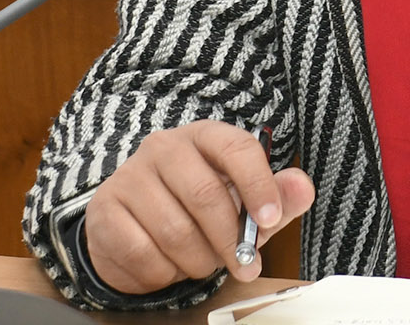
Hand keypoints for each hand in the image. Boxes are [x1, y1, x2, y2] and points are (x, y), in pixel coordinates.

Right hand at [80, 120, 315, 294]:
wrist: (133, 226)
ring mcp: (130, 177)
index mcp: (203, 137)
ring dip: (197, 261)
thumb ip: (277, 197)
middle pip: (206, 195)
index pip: (236, 148)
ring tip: (202, 263)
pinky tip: (168, 265)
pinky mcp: (106, 210)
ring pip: (175, 231)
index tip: (270, 221)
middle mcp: (163, 148)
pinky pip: (144, 252)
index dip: (258, 185)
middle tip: (244, 265)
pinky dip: (164, 272)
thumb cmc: (196, 209)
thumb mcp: (243, 202)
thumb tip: (303, 188)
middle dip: (230, 241)